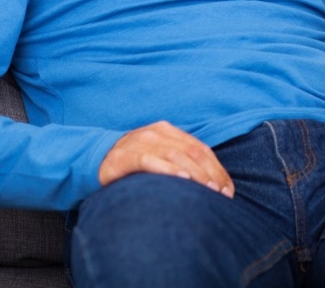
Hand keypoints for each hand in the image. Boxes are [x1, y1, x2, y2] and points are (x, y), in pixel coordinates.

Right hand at [98, 120, 233, 197]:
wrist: (96, 158)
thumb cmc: (133, 162)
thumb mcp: (158, 156)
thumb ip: (181, 162)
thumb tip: (212, 185)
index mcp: (168, 131)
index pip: (200, 149)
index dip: (217, 169)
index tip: (228, 190)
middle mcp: (157, 132)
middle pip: (192, 151)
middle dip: (210, 173)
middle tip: (222, 194)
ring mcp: (141, 141)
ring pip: (175, 155)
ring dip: (195, 173)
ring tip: (208, 190)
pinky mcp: (126, 155)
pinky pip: (150, 160)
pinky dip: (167, 168)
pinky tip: (180, 178)